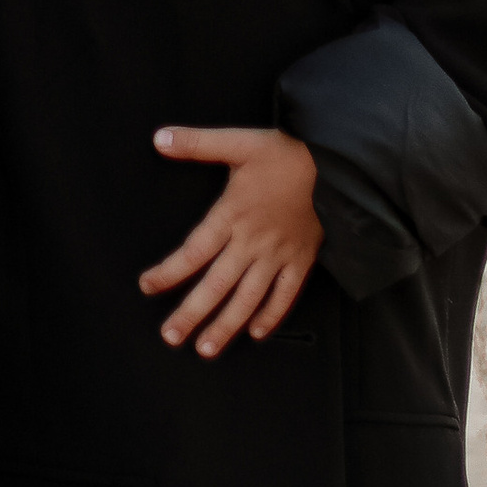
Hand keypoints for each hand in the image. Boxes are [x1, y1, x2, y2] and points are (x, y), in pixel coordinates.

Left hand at [141, 125, 321, 355]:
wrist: (339, 166)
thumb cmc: (287, 153)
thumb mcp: (239, 142)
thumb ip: (197, 143)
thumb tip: (159, 138)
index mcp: (232, 215)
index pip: (193, 252)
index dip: (168, 272)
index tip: (147, 285)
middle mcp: (252, 242)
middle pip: (216, 285)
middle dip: (191, 313)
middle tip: (170, 336)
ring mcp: (278, 256)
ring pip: (248, 298)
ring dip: (225, 325)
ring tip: (205, 348)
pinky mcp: (302, 260)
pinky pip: (286, 295)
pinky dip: (271, 316)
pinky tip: (256, 332)